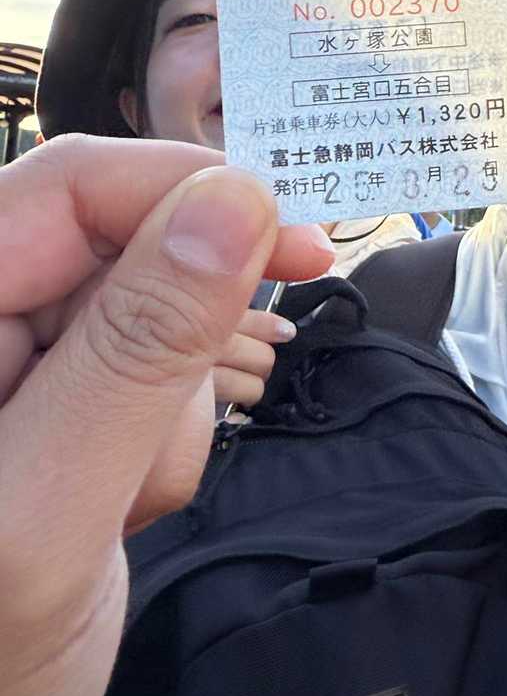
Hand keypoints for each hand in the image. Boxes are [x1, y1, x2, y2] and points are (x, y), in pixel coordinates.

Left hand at [0, 135, 333, 695]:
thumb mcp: (48, 509)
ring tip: (120, 503)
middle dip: (178, 339)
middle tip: (193, 421)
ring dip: (171, 409)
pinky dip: (168, 440)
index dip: (183, 191)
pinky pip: (156, 379)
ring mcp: (19, 366)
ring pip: (154, 318)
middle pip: (122, 247)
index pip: (67, 186)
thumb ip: (138, 350)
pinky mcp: (65, 408)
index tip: (290, 238)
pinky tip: (122, 506)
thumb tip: (232, 201)